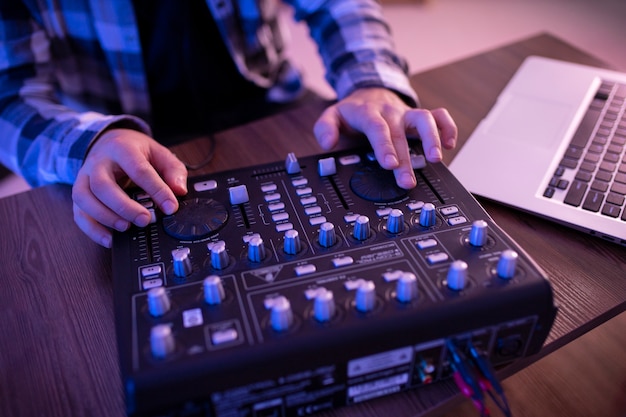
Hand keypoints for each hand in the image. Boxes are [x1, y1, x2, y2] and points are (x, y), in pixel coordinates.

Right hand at [72, 129, 187, 247]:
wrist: (107, 141)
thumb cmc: (134, 150)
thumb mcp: (159, 153)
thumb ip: (173, 170)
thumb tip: (179, 190)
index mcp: (122, 148)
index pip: (138, 170)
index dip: (156, 190)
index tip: (170, 207)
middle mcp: (99, 162)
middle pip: (103, 185)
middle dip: (124, 207)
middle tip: (145, 220)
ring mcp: (84, 177)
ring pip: (84, 198)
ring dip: (105, 217)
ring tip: (126, 228)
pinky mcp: (79, 192)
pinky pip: (78, 212)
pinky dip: (92, 229)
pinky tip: (109, 239)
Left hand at [313, 87, 457, 188]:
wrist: (370, 92)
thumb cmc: (354, 111)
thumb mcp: (332, 115)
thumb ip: (325, 128)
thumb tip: (327, 143)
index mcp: (369, 113)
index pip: (377, 129)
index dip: (384, 146)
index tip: (390, 164)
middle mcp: (391, 113)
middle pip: (400, 134)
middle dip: (406, 158)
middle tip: (407, 180)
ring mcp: (407, 114)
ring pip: (425, 119)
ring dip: (433, 138)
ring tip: (436, 159)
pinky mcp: (419, 116)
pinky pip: (439, 116)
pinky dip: (447, 127)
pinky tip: (450, 144)